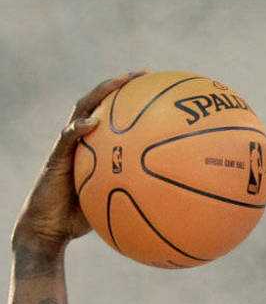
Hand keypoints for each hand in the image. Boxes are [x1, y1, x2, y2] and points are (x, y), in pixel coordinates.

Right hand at [13, 71, 146, 250]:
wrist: (50, 229)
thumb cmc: (84, 218)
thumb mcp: (118, 204)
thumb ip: (139, 196)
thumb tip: (177, 200)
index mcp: (97, 147)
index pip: (115, 116)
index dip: (133, 100)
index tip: (159, 88)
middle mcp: (83, 141)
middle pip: (101, 103)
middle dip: (120, 85)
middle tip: (144, 73)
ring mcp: (67, 146)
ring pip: (82, 110)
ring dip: (100, 93)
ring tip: (118, 82)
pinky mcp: (56, 158)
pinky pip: (67, 139)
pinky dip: (79, 129)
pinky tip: (92, 123)